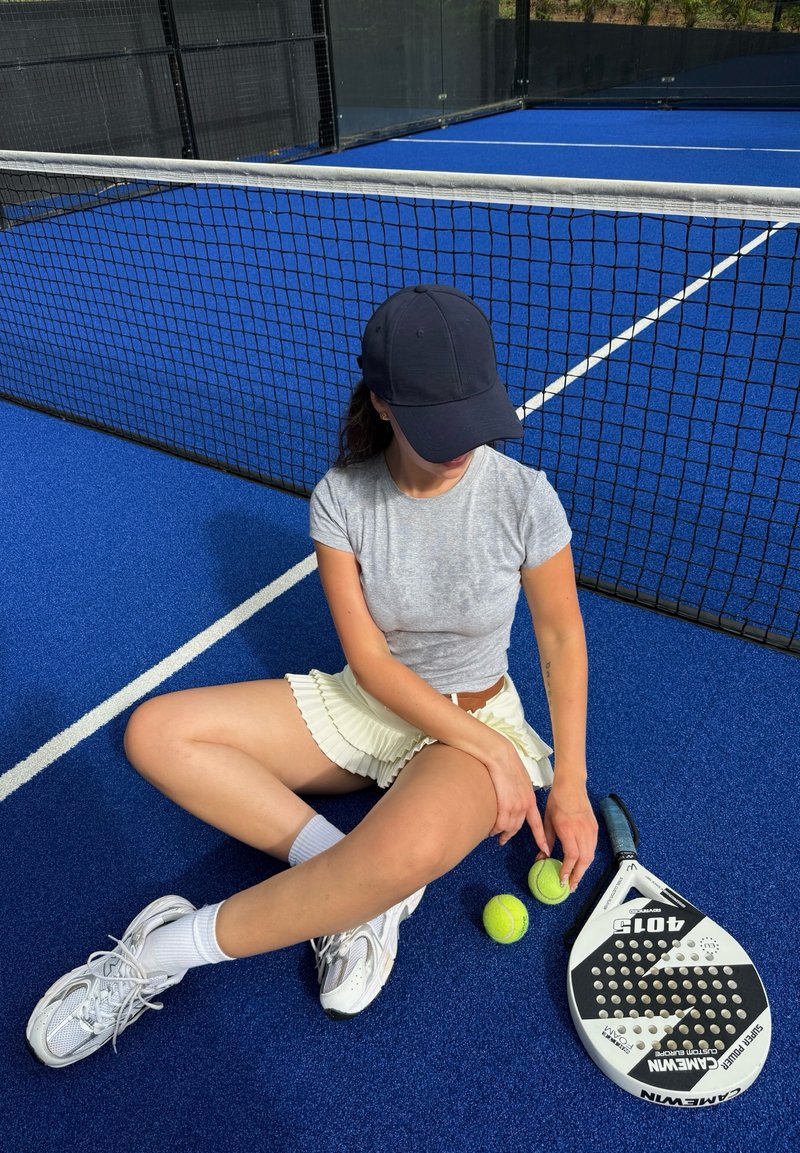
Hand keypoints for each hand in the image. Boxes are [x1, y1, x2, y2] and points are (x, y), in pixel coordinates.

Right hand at [480, 735, 548, 852]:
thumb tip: (514, 798)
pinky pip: (499, 824)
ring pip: (507, 828)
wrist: (499, 754)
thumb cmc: (505, 763)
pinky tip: (488, 828)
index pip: (538, 823)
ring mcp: (515, 806)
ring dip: (499, 832)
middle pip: (517, 827)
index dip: (541, 838)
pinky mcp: (504, 805)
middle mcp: (525, 804)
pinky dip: (493, 828)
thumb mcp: (519, 779)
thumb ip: (519, 792)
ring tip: (491, 832)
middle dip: (508, 834)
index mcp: (530, 798)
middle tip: (501, 839)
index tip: (545, 850)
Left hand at [539, 779, 597, 890]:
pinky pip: (593, 847)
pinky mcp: (594, 828)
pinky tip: (581, 863)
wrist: (571, 785)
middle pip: (584, 860)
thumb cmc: (557, 800)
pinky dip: (587, 858)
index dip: (567, 870)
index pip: (571, 856)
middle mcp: (582, 831)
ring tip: (576, 878)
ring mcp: (590, 829)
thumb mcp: (547, 820)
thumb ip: (546, 840)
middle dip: (578, 876)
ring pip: (590, 856)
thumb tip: (542, 856)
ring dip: (583, 869)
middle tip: (571, 886)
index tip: (562, 879)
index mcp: (568, 829)